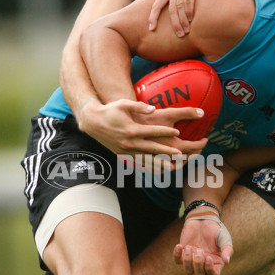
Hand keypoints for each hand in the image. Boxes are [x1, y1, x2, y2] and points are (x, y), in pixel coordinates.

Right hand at [79, 98, 206, 159]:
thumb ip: (139, 106)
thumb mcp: (123, 104)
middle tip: (181, 154)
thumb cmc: (109, 110)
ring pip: (146, 159)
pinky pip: (138, 163)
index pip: (152, 131)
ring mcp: (125, 150)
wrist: (93, 122)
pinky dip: (148, 167)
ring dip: (160, 163)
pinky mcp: (122, 155)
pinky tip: (157, 171)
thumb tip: (153, 108)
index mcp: (131, 129)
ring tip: (173, 167)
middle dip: (167, 151)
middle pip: (152, 147)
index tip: (177, 132)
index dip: (165, 131)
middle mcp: (129, 142)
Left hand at [148, 0, 222, 36]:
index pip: (156, 4)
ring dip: (183, 20)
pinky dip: (189, 10)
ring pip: (179, 6)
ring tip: (185, 31)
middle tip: (179, 35)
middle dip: (174, 23)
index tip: (152, 29)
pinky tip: (191, 19)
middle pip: (170, 8)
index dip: (153, 17)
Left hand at [173, 212, 232, 274]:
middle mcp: (204, 264)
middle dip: (198, 264)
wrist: (203, 219)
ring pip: (188, 271)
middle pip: (200, 274)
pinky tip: (180, 246)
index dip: (210, 270)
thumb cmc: (216, 230)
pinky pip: (178, 261)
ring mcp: (193, 260)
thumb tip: (227, 261)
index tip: (208, 258)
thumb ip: (227, 249)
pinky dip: (177, 255)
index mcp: (216, 263)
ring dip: (187, 261)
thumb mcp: (224, 238)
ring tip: (189, 247)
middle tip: (199, 250)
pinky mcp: (183, 253)